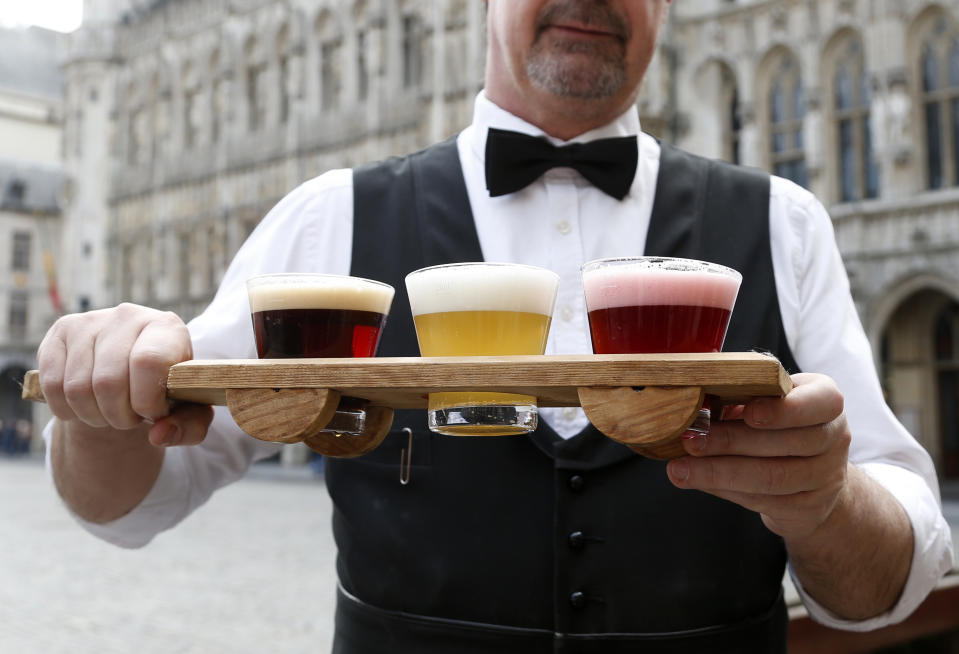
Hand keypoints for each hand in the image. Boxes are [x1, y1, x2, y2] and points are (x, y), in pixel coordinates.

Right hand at [37, 303, 212, 446]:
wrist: (134, 372)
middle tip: (132, 418)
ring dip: (95, 416)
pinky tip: (87, 406)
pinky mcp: (61, 331)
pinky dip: (68, 410)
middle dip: (120, 416)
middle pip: (109, 381)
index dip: (148, 401)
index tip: (154, 413)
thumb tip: (159, 434)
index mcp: (168, 327)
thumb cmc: (166, 390)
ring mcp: (91, 321)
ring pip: (78, 388)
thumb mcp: (189, 410)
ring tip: (112, 412)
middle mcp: (129, 316)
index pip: (148, 363)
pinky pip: (53, 385)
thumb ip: (189, 426)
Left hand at [666, 373, 851, 541]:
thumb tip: (696, 398)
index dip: (784, 410)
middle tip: (689, 440)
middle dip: (730, 442)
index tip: (748, 413)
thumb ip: (744, 396)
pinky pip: (763, 501)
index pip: (822, 402)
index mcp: (826, 402)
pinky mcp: (808, 508)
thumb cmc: (780, 426)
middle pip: (784, 443)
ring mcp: (825, 477)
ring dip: (718, 473)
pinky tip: (697, 481)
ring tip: (680, 469)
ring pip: (771, 477)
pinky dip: (725, 490)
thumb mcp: (770, 402)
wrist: (815, 479)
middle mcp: (834, 438)